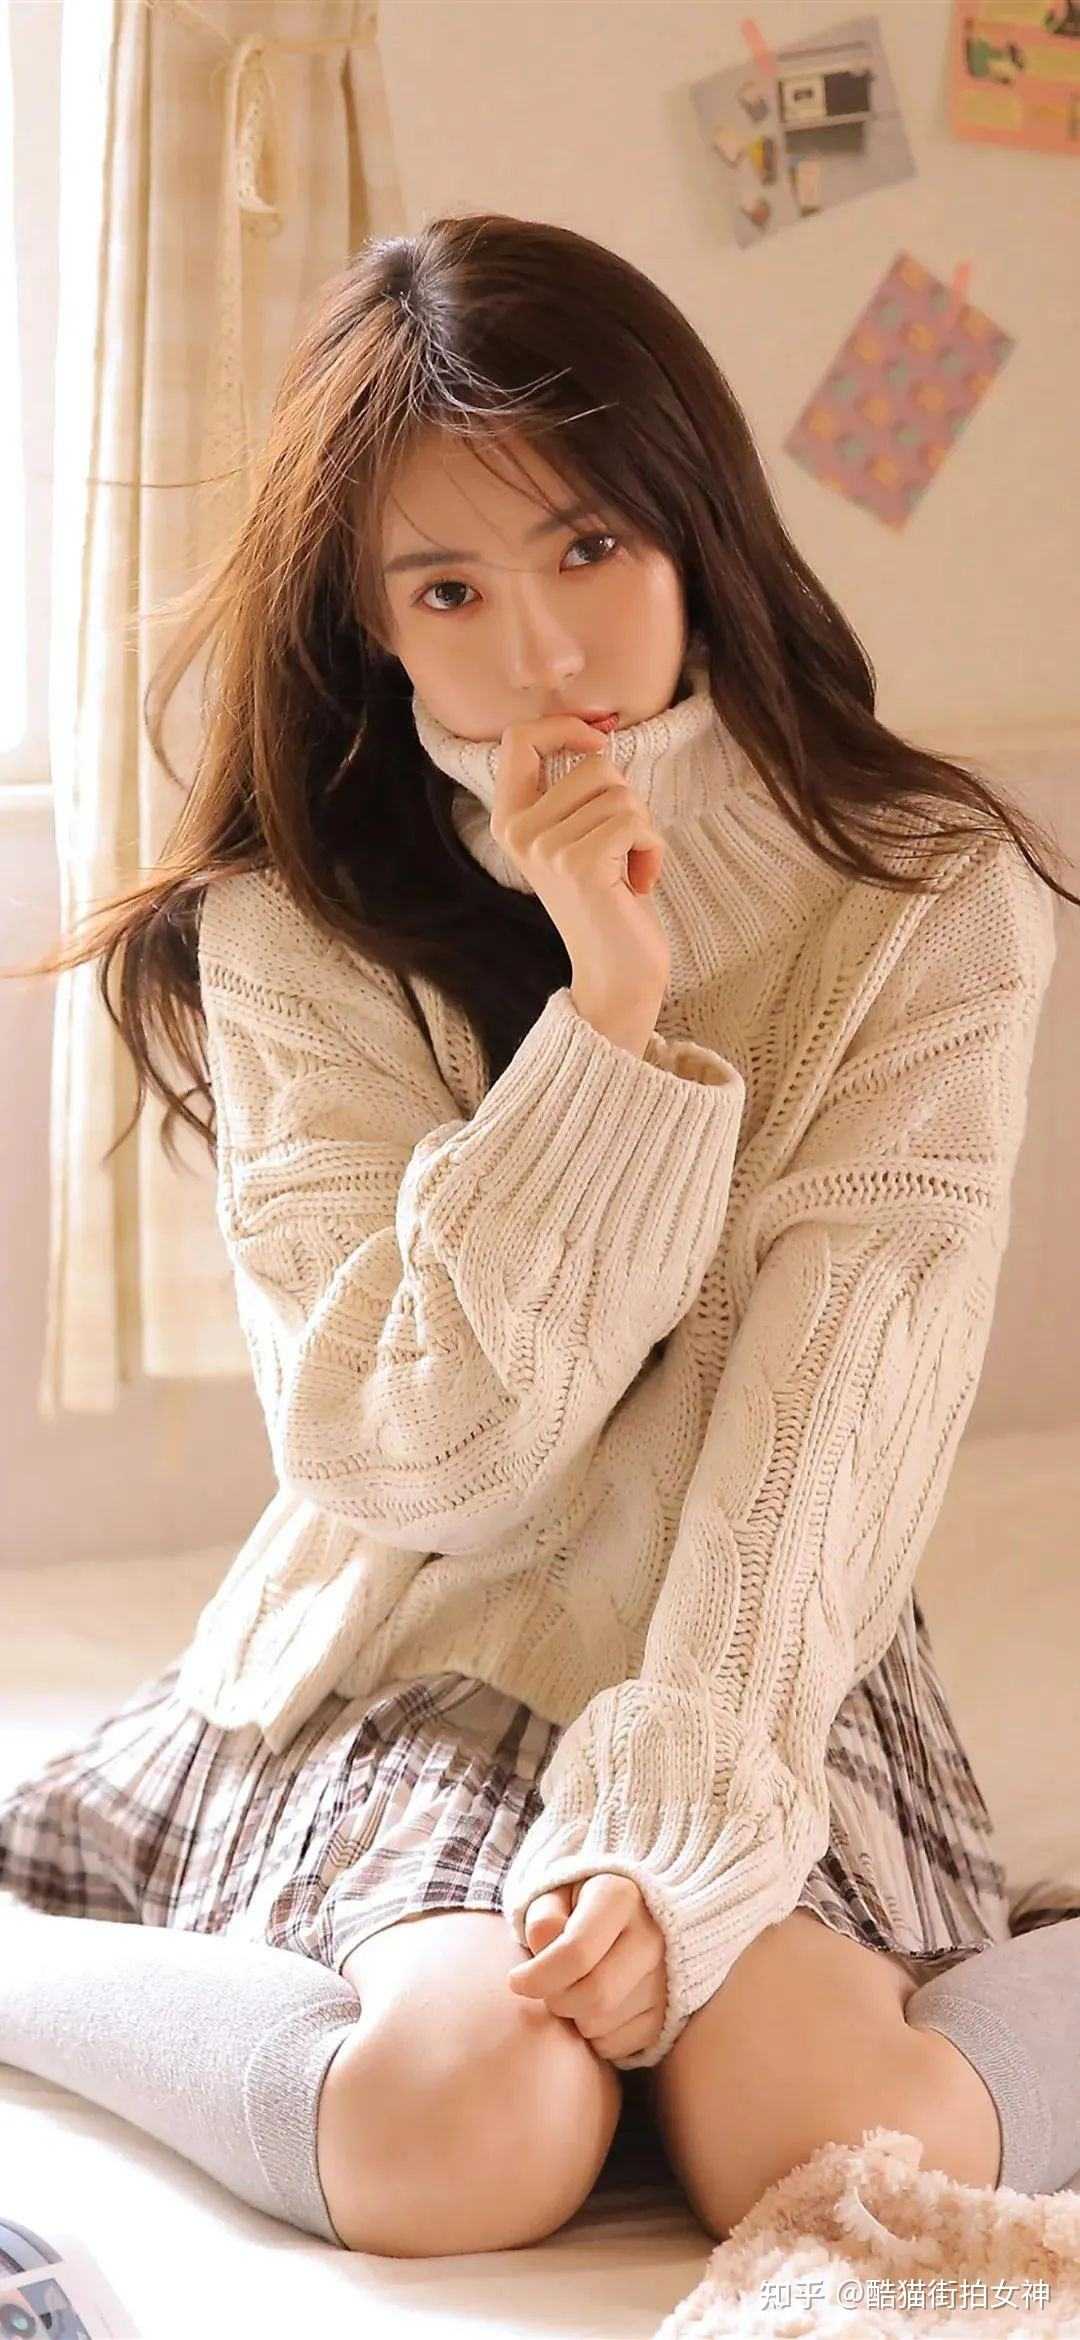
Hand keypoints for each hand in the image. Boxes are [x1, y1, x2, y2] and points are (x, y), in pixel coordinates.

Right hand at [492, 716, 669, 1018]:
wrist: (616, 973)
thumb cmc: (608, 900)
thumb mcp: (577, 836)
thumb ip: (575, 789)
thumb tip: (602, 726)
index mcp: (509, 820)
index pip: (519, 739)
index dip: (564, 727)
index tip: (598, 743)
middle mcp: (519, 832)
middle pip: (594, 765)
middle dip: (625, 801)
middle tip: (619, 850)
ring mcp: (547, 848)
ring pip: (620, 793)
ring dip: (641, 829)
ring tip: (627, 870)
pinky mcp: (581, 864)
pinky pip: (636, 822)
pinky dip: (652, 849)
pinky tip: (638, 883)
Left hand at [506, 1874, 667, 2062]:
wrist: (628, 1912)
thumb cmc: (577, 1904)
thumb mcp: (554, 1894)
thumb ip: (543, 1919)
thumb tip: (543, 1958)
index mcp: (621, 1896)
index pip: (576, 1952)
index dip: (538, 1976)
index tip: (516, 1981)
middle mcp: (653, 1936)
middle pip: (595, 1995)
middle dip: (557, 2000)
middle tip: (545, 1989)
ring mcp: (666, 1976)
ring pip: (605, 2024)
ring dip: (575, 2019)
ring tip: (572, 1990)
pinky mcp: (668, 2010)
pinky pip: (620, 2044)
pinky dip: (595, 2036)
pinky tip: (592, 2008)